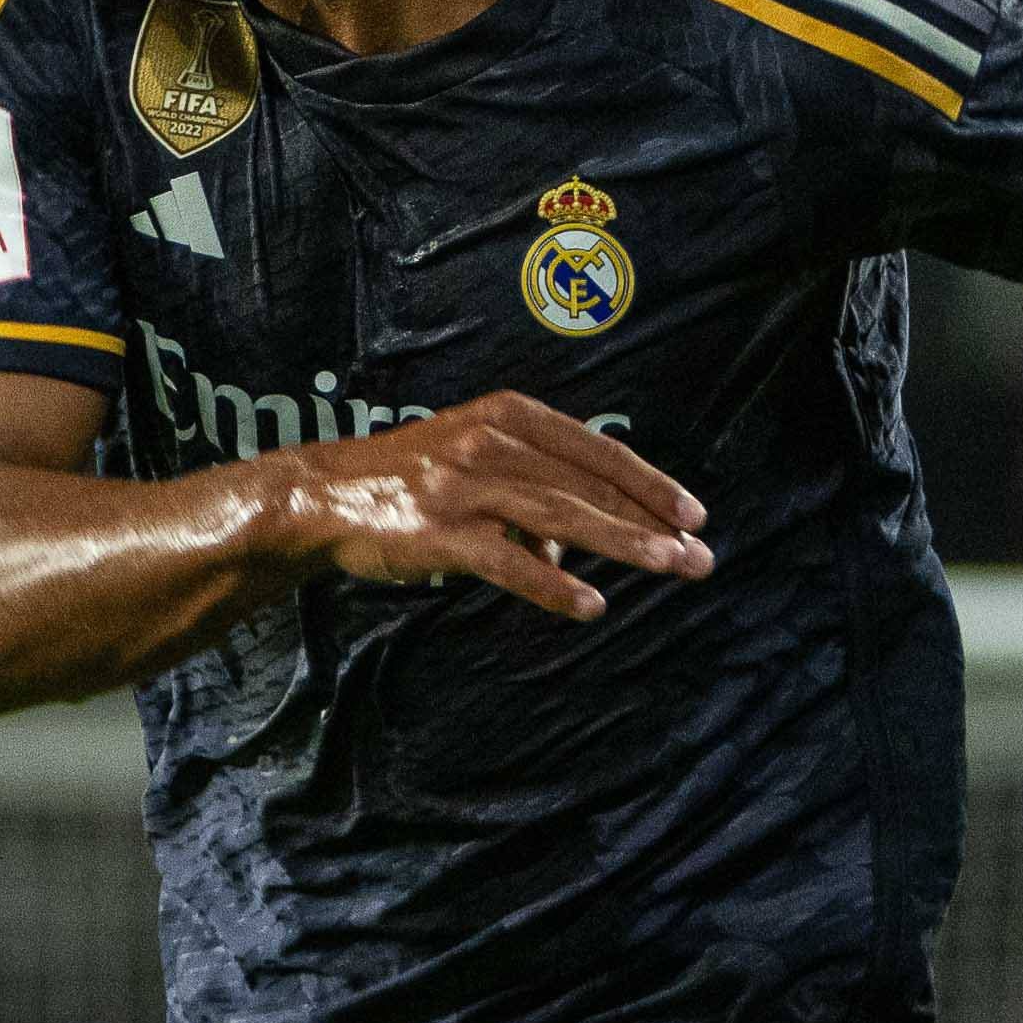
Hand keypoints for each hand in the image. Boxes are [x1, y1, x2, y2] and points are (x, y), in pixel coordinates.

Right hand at [279, 393, 711, 624]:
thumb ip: (530, 494)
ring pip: (561, 517)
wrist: (321, 496)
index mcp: (506, 415)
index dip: (649, 484)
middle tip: (700, 555)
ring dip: (623, 545)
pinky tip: (592, 606)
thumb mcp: (473, 463)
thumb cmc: (406, 482)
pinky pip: (508, 563)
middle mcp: (490, 442)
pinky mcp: (439, 533)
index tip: (693, 515)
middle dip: (652, 522)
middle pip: (588, 484)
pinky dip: (553, 586)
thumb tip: (575, 552)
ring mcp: (464, 486)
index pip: (595, 451)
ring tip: (671, 568)